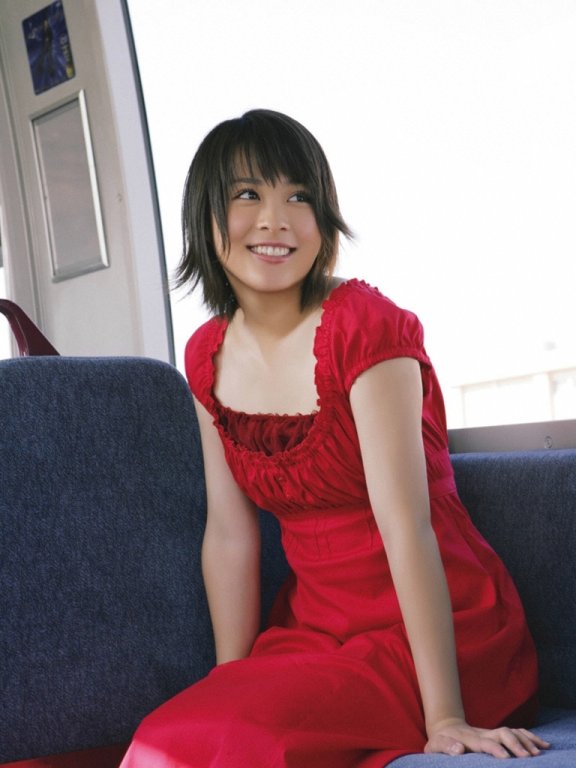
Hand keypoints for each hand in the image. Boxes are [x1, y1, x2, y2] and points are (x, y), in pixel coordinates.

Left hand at [425, 718, 549, 758]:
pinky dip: (530, 737)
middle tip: (528, 758)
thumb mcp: (436, 744)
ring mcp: (492, 732)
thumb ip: (446, 746)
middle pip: (503, 733)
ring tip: (539, 752)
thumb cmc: (441, 740)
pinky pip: (517, 733)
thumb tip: (458, 749)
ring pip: (512, 732)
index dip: (495, 748)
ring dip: (526, 740)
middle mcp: (484, 734)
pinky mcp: (497, 734)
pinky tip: (543, 745)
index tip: (505, 757)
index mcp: (470, 739)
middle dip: (516, 744)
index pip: (485, 742)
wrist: (446, 726)